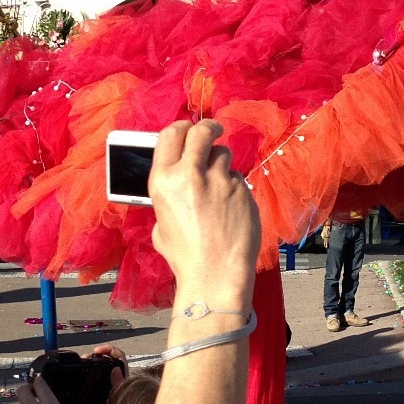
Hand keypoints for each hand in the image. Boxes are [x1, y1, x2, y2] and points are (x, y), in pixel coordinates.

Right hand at [149, 121, 258, 306]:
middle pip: (201, 132)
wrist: (214, 275)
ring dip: (221, 165)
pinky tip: (231, 211)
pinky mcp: (243, 190)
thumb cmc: (184, 256)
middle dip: (208, 128)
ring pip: (224, 155)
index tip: (190, 128)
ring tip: (219, 189)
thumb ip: (169, 197)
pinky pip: (238, 180)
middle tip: (213, 131)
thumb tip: (179, 185)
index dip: (182, 127)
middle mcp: (190, 175)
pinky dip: (235, 190)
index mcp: (163, 181)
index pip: (171, 134)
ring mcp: (220, 181)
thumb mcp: (161, 224)